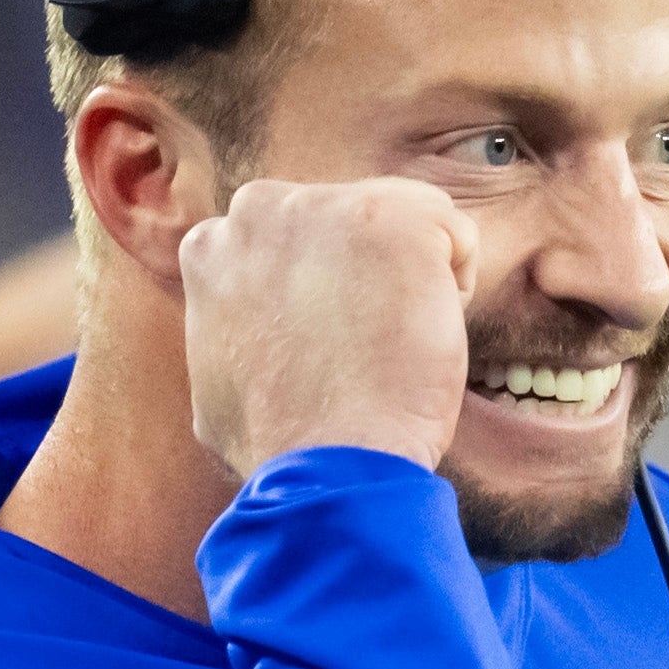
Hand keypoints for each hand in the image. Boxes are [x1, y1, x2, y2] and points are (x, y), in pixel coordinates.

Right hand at [178, 179, 473, 480]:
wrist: (325, 462)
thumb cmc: (278, 443)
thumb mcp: (216, 378)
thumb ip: (230, 328)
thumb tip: (241, 337)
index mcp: (214, 244)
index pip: (291, 240)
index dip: (320, 293)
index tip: (329, 343)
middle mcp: (261, 208)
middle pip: (344, 221)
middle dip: (363, 273)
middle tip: (365, 347)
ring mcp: (328, 207)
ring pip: (401, 222)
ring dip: (409, 281)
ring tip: (390, 349)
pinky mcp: (396, 220)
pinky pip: (453, 237)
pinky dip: (453, 291)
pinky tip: (422, 341)